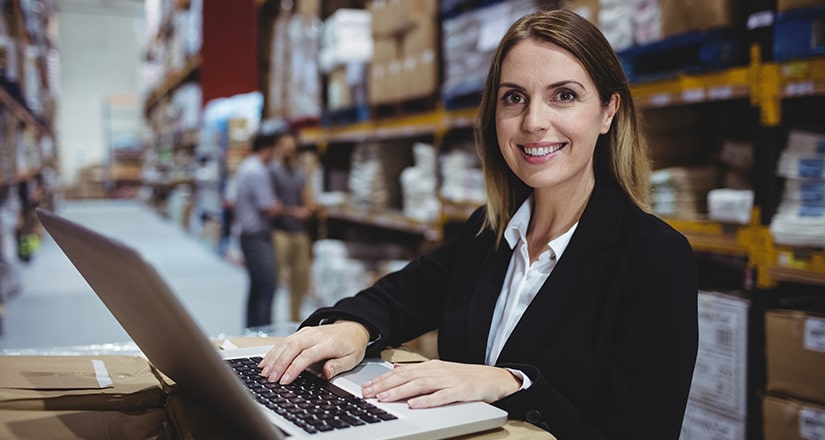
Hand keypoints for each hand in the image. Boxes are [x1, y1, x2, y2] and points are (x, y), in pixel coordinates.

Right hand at [258, 321, 369, 383]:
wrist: (352, 328)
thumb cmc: (351, 346)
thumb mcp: (352, 359)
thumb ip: (338, 366)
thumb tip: (326, 373)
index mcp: (329, 343)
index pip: (307, 355)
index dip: (294, 368)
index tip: (285, 381)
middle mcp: (315, 335)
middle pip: (293, 347)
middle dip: (279, 364)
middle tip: (270, 379)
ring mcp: (307, 332)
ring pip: (286, 342)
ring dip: (273, 358)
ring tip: (264, 372)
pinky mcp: (302, 332)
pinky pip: (285, 340)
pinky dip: (274, 351)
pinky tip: (266, 361)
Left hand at [361, 360, 521, 407]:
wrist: (495, 378)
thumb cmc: (466, 378)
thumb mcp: (439, 372)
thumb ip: (418, 371)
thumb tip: (396, 369)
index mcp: (430, 367)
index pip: (400, 372)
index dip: (382, 379)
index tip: (366, 387)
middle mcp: (437, 371)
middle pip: (406, 377)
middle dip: (385, 385)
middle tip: (367, 393)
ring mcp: (449, 380)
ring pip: (420, 385)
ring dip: (400, 392)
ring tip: (384, 398)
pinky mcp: (461, 391)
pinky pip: (442, 396)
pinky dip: (427, 400)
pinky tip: (415, 405)